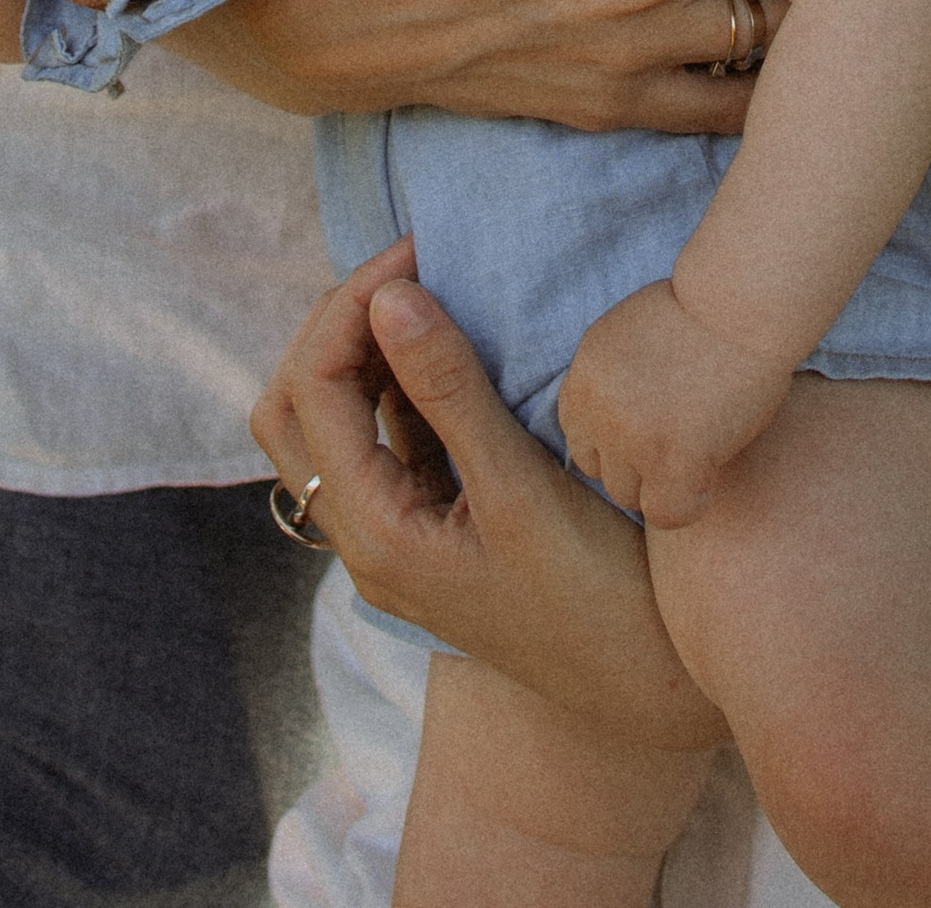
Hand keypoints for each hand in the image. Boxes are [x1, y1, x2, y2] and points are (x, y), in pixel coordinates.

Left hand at [250, 245, 725, 752]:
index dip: (350, 306)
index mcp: (374, 533)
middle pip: (293, 409)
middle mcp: (364, 538)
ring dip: (358, 353)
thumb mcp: (521, 486)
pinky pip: (380, 439)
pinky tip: (443, 345)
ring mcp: (391, 534)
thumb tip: (389, 296)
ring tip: (423, 294)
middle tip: (407, 269)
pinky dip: (393, 382)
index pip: (314, 390)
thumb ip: (450, 390)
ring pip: (329, 425)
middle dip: (333, 325)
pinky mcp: (425, 524)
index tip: (416, 252)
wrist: (637, 678)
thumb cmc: (591, 590)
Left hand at [558, 281, 792, 529]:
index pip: (579, 436)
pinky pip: (668, 513)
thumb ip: (612, 380)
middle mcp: (598, 410)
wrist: (737, 303)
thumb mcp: (627, 334)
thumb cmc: (698, 309)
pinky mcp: (673, 461)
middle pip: (601, 471)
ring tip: (699, 454)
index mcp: (584, 375)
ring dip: (662, 482)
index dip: (614, 440)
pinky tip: (712, 476)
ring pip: (631, 496)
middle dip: (637, 464)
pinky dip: (691, 502)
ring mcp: (632, 439)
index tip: (649, 430)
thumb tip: (613, 422)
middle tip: (678, 442)